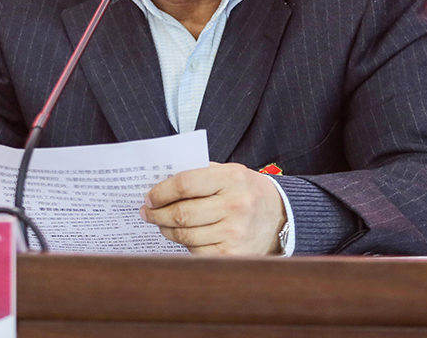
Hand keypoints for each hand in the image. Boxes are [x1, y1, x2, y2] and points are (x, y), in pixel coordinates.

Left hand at [140, 162, 285, 255]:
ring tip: (160, 223)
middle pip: (181, 214)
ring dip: (166, 230)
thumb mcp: (228, 172)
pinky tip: (181, 236)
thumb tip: (160, 183)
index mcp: (231, 178)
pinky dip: (183, 244)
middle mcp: (235, 206)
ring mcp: (234, 232)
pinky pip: (195, 251)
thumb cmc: (246, 190)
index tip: (149, 196)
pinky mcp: (232, 254)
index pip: (185, 184)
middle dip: (157, 214)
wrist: (279, 216)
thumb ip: (198, 174)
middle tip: (147, 212)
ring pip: (185, 235)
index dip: (160, 192)